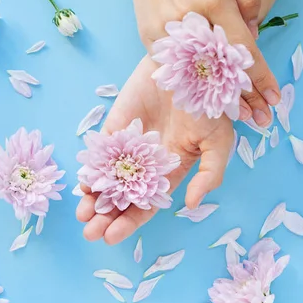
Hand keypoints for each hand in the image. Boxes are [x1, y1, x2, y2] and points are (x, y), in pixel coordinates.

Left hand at [76, 56, 233, 244]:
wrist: (190, 65)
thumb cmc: (211, 105)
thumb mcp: (220, 143)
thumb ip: (209, 176)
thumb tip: (190, 205)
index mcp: (168, 174)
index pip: (145, 206)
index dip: (130, 222)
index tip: (112, 237)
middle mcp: (145, 165)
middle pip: (121, 198)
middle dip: (106, 217)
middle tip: (90, 231)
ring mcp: (128, 147)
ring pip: (106, 179)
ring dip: (93, 198)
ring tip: (83, 214)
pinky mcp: (115, 128)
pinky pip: (99, 154)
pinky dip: (90, 169)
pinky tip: (83, 184)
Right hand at [130, 0, 280, 126]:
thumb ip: (245, 2)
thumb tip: (252, 36)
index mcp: (213, 1)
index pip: (244, 50)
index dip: (261, 78)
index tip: (273, 99)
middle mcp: (190, 21)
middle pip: (223, 70)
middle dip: (243, 98)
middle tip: (259, 118)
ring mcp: (166, 33)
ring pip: (198, 73)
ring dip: (218, 97)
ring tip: (236, 115)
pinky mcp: (149, 38)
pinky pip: (175, 66)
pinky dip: (191, 80)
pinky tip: (204, 96)